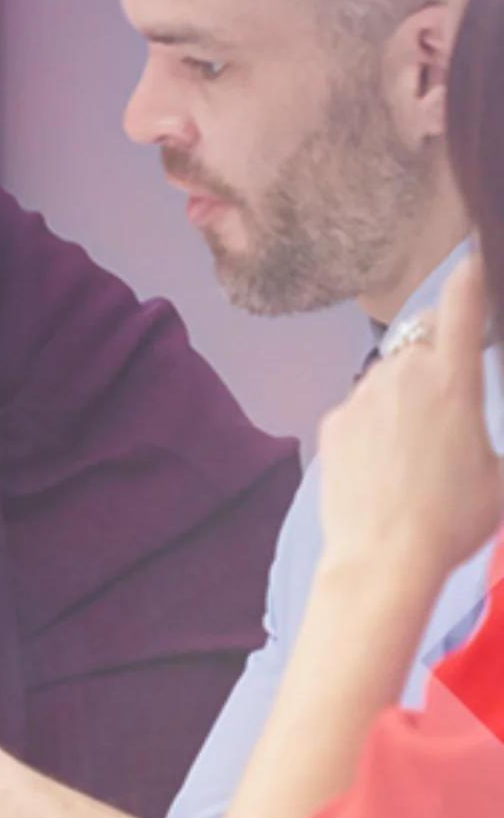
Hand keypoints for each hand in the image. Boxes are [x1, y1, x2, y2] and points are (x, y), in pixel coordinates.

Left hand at [317, 253, 503, 587]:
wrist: (382, 557)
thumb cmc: (454, 520)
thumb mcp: (503, 476)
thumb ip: (499, 434)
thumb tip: (477, 425)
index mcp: (453, 380)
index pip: (461, 305)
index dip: (468, 277)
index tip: (469, 260)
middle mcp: (402, 375)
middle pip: (421, 337)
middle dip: (438, 346)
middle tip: (450, 388)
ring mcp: (361, 396)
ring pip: (388, 373)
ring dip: (404, 389)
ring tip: (418, 445)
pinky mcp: (332, 421)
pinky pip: (360, 406)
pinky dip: (374, 420)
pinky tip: (385, 463)